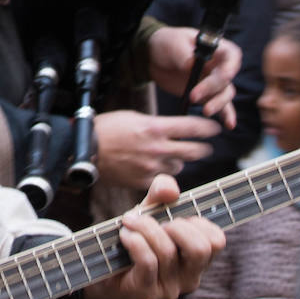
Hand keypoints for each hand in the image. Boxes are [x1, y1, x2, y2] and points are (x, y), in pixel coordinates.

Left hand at [81, 174, 224, 298]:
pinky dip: (135, 241)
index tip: (175, 217)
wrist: (103, 266)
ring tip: (130, 223)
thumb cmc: (135, 237)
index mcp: (198, 259)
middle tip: (156, 221)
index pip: (216, 241)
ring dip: (145, 228)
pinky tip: (125, 235)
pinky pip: (148, 261)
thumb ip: (161, 194)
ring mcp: (170, 287)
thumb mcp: (150, 211)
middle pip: (200, 249)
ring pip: (168, 251)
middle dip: (176, 226)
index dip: (198, 222)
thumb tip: (170, 191)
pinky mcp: (147, 291)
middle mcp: (189, 277)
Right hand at [92, 110, 220, 189]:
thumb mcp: (133, 117)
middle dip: (203, 148)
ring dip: (178, 162)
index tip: (214, 128)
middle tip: (205, 147)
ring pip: (179, 167)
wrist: (85, 150)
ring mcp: (151, 167)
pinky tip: (156, 170)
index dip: (208, 128)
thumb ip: (156, 124)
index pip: (192, 127)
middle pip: (194, 151)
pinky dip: (162, 175)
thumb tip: (171, 129)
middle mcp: (157, 148)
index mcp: (155, 127)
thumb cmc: (106, 129)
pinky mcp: (143, 181)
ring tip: (171, 158)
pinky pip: (162, 180)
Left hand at [147, 26, 239, 127]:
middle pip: (226, 79)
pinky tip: (229, 125)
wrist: (154, 58)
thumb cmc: (167, 43)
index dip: (231, 67)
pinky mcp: (206, 95)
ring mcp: (213, 81)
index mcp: (215, 48)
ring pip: (225, 94)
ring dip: (218, 104)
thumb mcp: (173, 44)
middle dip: (212, 89)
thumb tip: (191, 65)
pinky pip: (221, 105)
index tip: (224, 77)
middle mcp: (218, 65)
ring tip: (205, 111)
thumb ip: (184, 54)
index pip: (232, 56)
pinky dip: (226, 115)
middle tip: (194, 96)